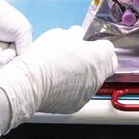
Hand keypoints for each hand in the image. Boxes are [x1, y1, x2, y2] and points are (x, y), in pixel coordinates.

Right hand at [0, 26, 116, 126]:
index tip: (89, 45)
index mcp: (98, 56)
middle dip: (97, 61)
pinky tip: (60, 84)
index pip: (109, 48)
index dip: (98, 45)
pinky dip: (74, 89)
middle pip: (106, 66)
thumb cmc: (44, 58)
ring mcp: (89, 92)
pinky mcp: (78, 104)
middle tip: (81, 56)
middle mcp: (98, 76)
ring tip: (65, 70)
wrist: (29, 84)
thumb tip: (77, 35)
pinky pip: (81, 93)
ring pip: (93, 81)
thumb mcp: (60, 35)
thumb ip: (75, 34)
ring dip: (85, 75)